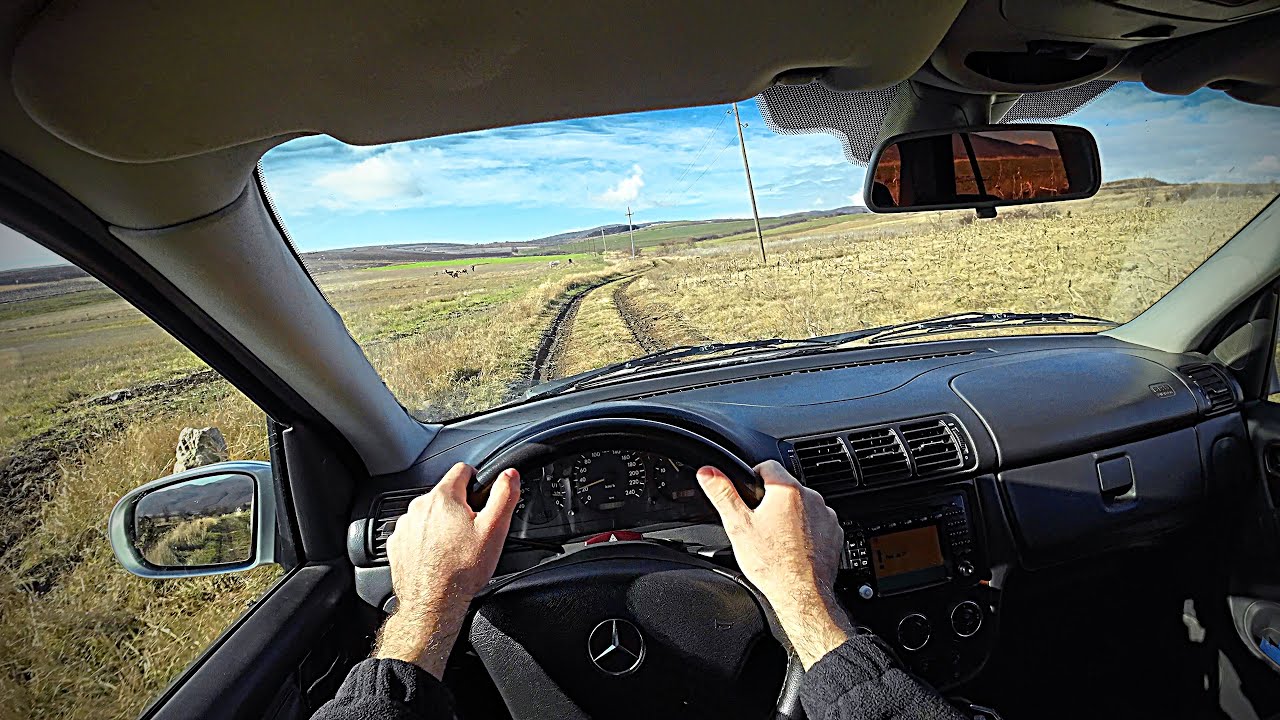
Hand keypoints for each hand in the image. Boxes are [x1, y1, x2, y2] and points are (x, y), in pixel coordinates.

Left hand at [373, 462, 519, 678]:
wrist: (434, 603)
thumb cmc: (462, 570)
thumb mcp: (494, 530)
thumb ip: (504, 496)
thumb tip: (509, 474)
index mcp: (443, 498)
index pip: (462, 470)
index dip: (476, 481)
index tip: (480, 498)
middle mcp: (419, 507)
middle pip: (445, 494)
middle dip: (459, 507)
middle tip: (472, 531)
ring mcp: (405, 526)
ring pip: (429, 514)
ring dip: (441, 524)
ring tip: (454, 547)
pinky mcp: (397, 544)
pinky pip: (415, 532)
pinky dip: (425, 540)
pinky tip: (438, 556)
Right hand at [698, 460, 852, 668]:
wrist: (802, 594)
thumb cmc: (772, 564)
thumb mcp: (738, 526)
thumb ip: (723, 495)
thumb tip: (708, 473)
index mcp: (787, 490)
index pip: (767, 465)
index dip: (753, 477)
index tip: (749, 495)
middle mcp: (811, 498)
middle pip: (785, 487)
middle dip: (771, 501)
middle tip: (760, 524)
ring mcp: (826, 516)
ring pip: (802, 505)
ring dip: (790, 515)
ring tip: (777, 539)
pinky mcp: (834, 533)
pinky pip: (817, 522)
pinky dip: (807, 530)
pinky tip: (794, 547)